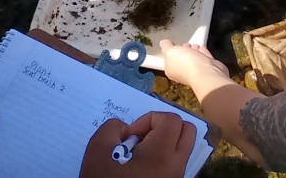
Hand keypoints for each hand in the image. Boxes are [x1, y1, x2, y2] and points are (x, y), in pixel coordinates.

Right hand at [79, 112, 196, 177]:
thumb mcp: (98, 148)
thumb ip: (113, 127)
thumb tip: (127, 129)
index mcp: (162, 154)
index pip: (171, 119)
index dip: (148, 119)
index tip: (130, 136)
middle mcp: (176, 166)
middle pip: (187, 130)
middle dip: (164, 126)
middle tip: (142, 137)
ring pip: (183, 147)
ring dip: (164, 141)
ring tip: (140, 154)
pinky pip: (176, 162)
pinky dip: (163, 157)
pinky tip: (141, 167)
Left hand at [159, 40, 229, 90]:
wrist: (206, 72)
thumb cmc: (185, 62)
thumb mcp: (170, 51)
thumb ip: (165, 46)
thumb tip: (163, 43)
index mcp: (171, 70)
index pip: (169, 60)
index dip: (171, 51)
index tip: (174, 44)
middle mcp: (183, 72)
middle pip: (182, 59)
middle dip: (183, 50)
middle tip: (186, 44)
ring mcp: (197, 71)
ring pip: (193, 58)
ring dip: (194, 51)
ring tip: (195, 45)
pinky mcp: (209, 68)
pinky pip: (204, 58)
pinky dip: (203, 53)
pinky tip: (202, 48)